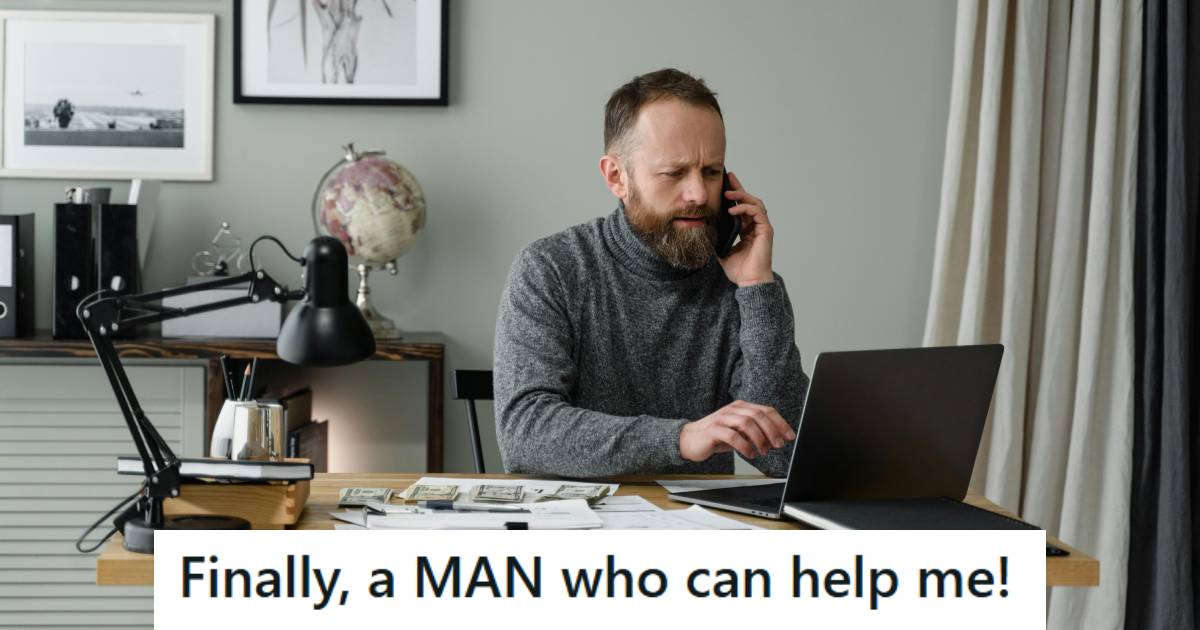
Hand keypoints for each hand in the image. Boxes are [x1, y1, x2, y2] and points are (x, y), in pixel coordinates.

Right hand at [679, 400, 795, 461]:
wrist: (689, 440)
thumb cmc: (717, 437)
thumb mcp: (739, 432)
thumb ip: (755, 432)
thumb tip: (777, 439)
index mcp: (741, 407)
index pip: (766, 410)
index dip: (780, 423)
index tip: (790, 436)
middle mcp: (732, 409)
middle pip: (758, 415)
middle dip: (772, 431)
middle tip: (778, 445)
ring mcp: (722, 418)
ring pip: (747, 423)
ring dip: (759, 439)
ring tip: (763, 452)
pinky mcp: (713, 430)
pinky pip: (733, 435)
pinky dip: (745, 446)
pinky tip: (749, 454)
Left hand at [718, 171, 774, 286]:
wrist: (748, 282)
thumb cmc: (739, 270)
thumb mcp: (722, 251)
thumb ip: (716, 239)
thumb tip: (704, 231)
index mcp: (747, 230)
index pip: (741, 208)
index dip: (734, 195)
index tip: (725, 183)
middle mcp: (755, 226)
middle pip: (749, 201)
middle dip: (738, 188)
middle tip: (729, 177)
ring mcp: (762, 228)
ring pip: (755, 203)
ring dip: (741, 196)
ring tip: (728, 194)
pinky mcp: (766, 231)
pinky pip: (757, 213)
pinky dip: (745, 208)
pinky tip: (733, 209)